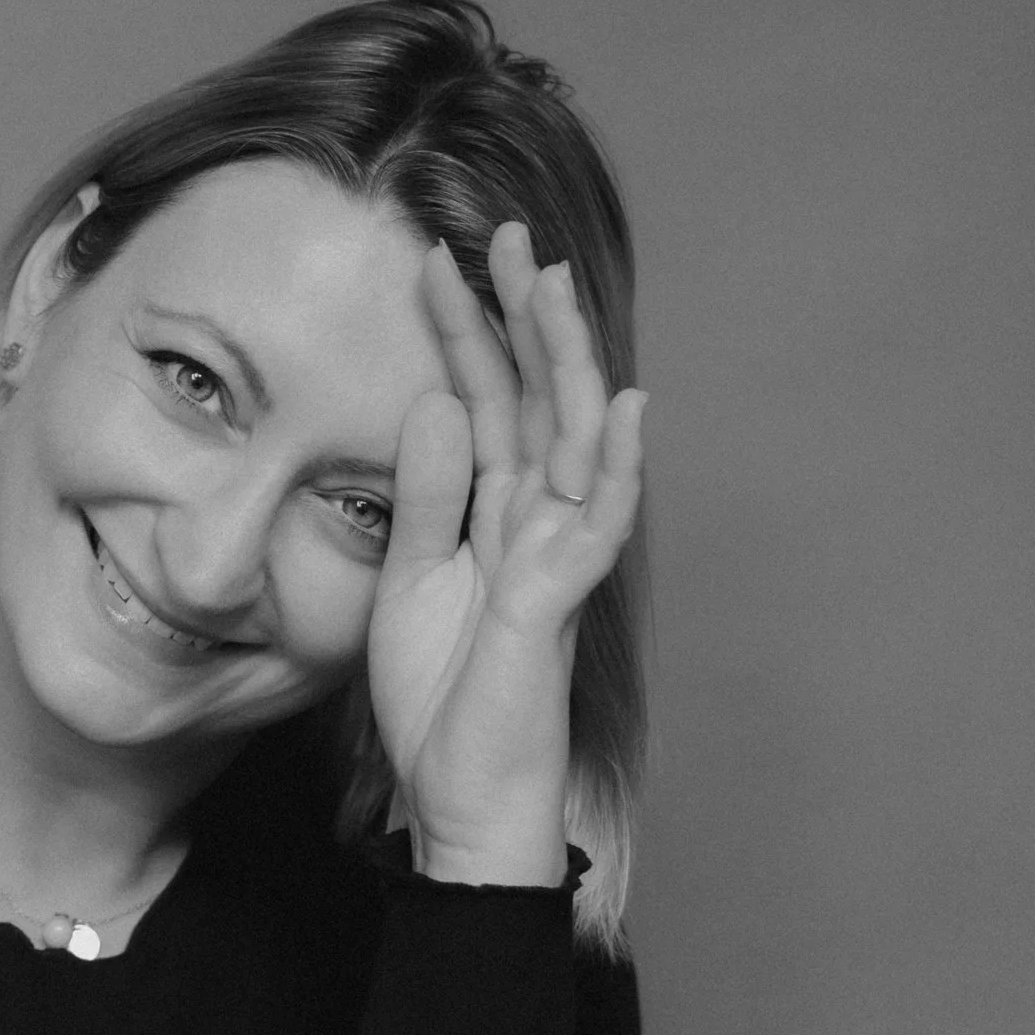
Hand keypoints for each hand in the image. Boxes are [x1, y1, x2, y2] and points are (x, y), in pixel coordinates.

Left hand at [366, 222, 646, 884]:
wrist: (459, 800)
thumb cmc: (442, 699)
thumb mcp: (409, 580)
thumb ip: (423, 496)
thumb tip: (435, 401)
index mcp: (492, 514)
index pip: (481, 401)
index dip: (461, 333)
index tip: (432, 261)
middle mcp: (533, 523)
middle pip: (536, 400)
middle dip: (520, 317)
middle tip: (503, 234)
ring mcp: (554, 559)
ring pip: (573, 440)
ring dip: (568, 361)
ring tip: (553, 284)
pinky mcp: (558, 603)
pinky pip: (594, 526)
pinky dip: (611, 466)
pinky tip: (624, 407)